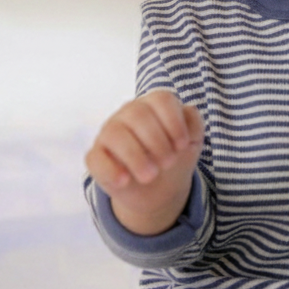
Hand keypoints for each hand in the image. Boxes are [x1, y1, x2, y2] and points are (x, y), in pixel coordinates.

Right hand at [86, 90, 204, 235]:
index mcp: (154, 105)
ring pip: (114, 133)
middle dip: (157, 141)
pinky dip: (110, 170)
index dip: (174, 122)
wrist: (159, 188)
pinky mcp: (96, 156)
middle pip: (138, 114)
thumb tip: (187, 115)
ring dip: (135, 156)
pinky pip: (95, 158)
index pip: (162, 99)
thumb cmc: (175, 155)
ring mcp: (109, 133)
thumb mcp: (192, 141)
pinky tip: (125, 181)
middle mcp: (128, 113)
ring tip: (151, 176)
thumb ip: (194, 124)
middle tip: (169, 163)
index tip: (183, 146)